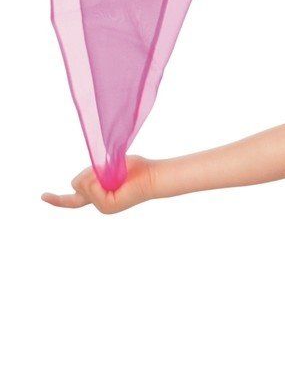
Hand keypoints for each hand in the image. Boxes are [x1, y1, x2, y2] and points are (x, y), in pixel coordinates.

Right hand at [41, 155, 156, 214]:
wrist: (153, 175)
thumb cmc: (136, 169)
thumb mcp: (107, 167)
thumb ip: (92, 173)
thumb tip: (82, 181)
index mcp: (98, 195)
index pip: (73, 199)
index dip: (57, 199)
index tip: (42, 196)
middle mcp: (98, 203)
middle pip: (76, 183)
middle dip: (88, 172)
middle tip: (110, 170)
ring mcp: (102, 206)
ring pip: (82, 183)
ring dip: (96, 174)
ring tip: (116, 176)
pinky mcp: (107, 206)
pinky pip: (92, 187)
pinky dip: (99, 180)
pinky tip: (115, 181)